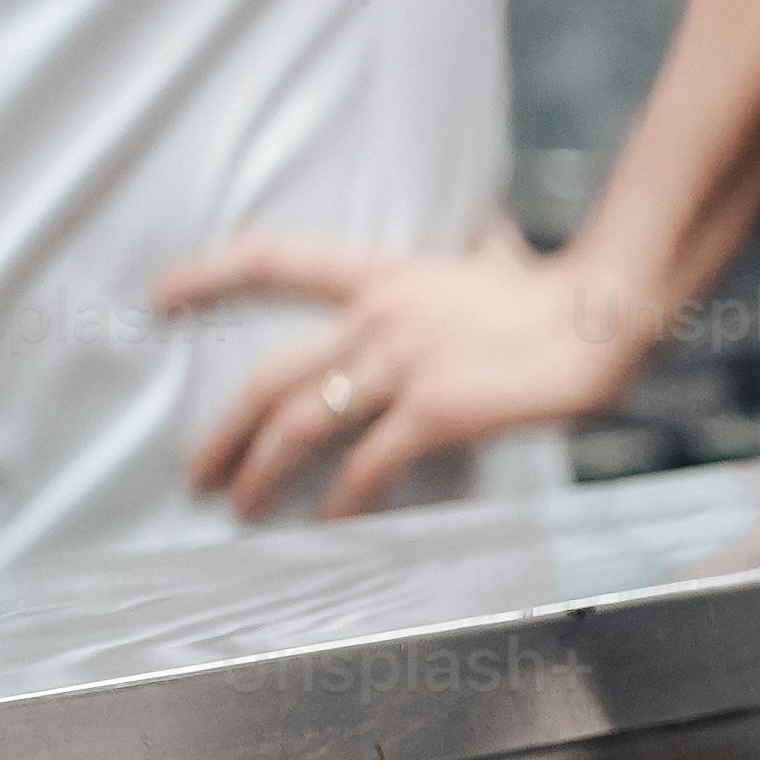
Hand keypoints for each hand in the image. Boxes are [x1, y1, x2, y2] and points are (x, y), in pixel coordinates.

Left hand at [170, 233, 661, 521]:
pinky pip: (368, 465)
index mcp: (382, 276)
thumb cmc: (562, 291)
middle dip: (223, 432)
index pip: (270, 259)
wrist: (602, 313)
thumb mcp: (499, 260)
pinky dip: (343, 499)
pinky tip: (331, 521)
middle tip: (198, 470)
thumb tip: (490, 238)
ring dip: (261, 472)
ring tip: (242, 505)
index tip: (157, 296)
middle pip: (268, 377)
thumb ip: (476, 256)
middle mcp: (377, 319)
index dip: (205, 275)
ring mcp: (403, 366)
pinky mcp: (435, 412)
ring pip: (301, 424)